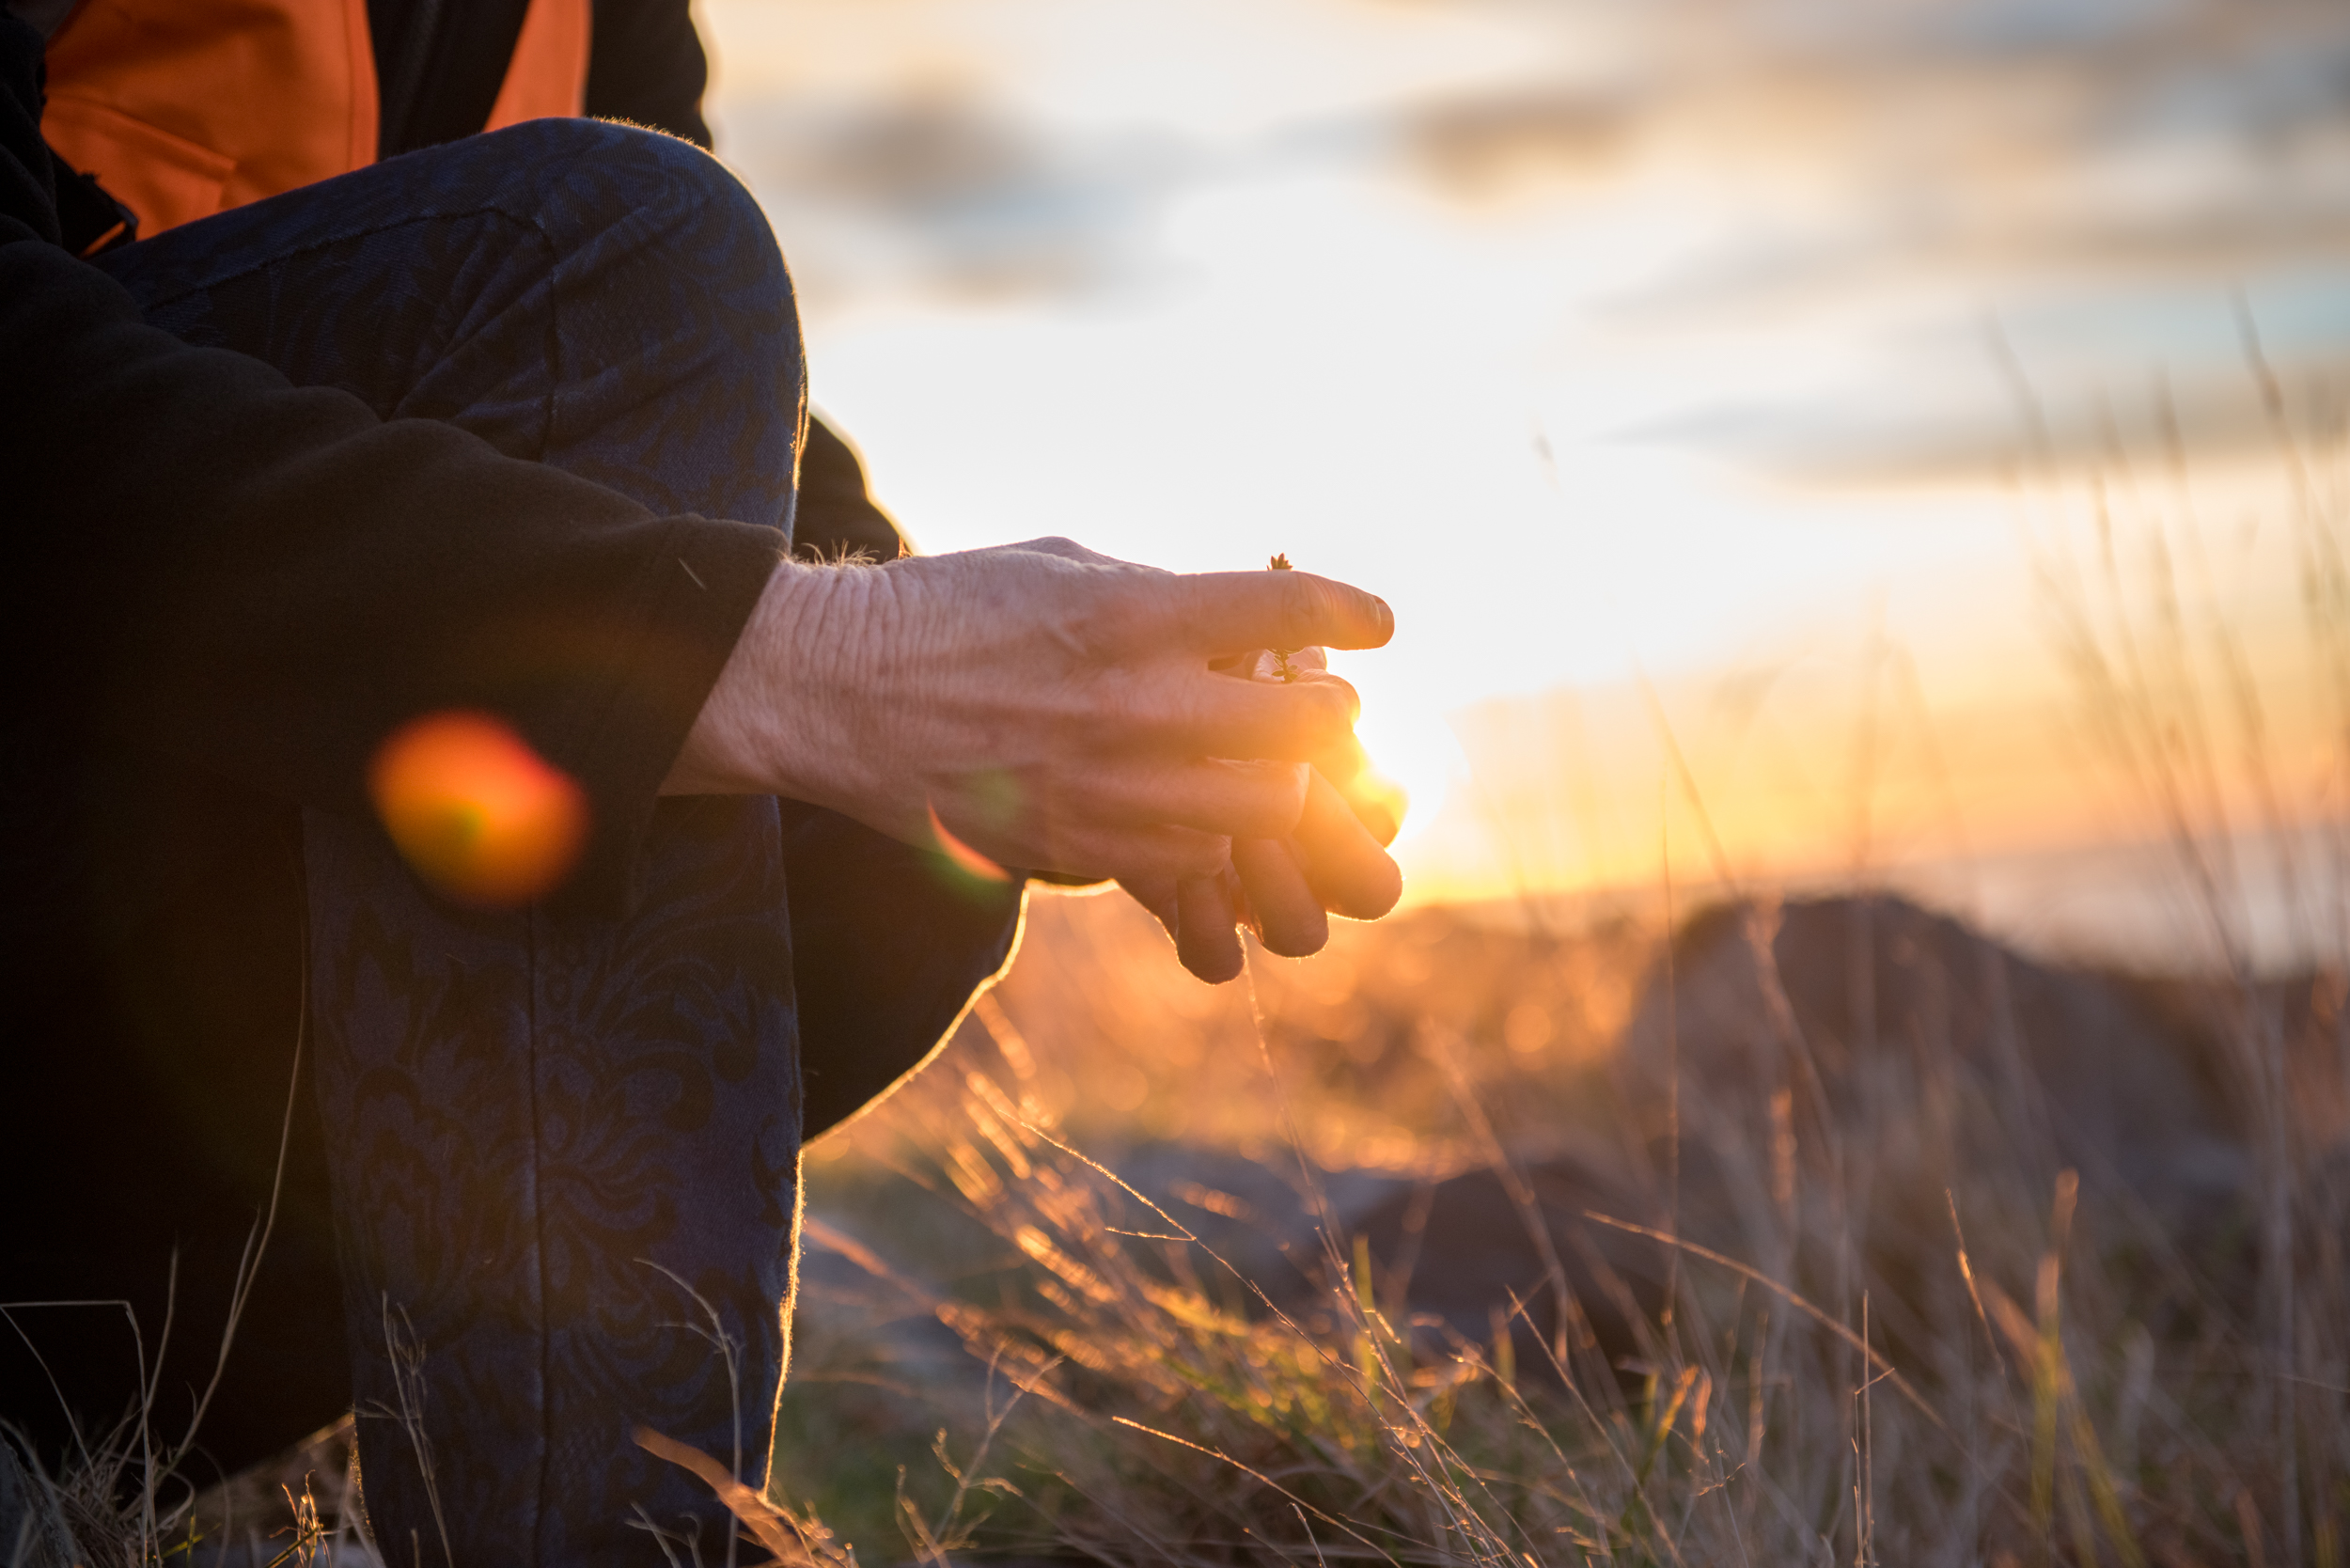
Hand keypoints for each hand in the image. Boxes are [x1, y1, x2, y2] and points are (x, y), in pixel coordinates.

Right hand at [664, 538, 1393, 884]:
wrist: (833, 690)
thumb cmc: (948, 608)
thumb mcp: (1063, 566)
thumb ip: (1160, 595)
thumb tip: (1241, 621)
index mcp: (1137, 610)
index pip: (1293, 607)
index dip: (1355, 613)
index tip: (1378, 624)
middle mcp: (1137, 701)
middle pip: (1308, 726)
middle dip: (1323, 714)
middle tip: (1309, 707)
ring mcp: (1112, 785)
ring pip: (1268, 809)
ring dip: (1279, 788)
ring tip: (1261, 770)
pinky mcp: (1079, 848)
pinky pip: (1192, 862)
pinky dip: (1210, 843)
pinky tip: (1194, 817)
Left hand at [1121, 647, 1406, 982]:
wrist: (1093, 716)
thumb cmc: (1182, 671)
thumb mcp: (1228, 650)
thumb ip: (1277, 659)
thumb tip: (1305, 674)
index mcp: (1341, 785)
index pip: (1390, 810)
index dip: (1363, 790)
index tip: (1304, 748)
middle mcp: (1315, 852)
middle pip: (1375, 889)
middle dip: (1335, 845)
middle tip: (1280, 800)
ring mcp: (1259, 894)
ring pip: (1303, 934)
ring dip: (1275, 888)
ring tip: (1226, 832)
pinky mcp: (1195, 920)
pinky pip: (1219, 959)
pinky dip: (1205, 926)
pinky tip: (1170, 869)